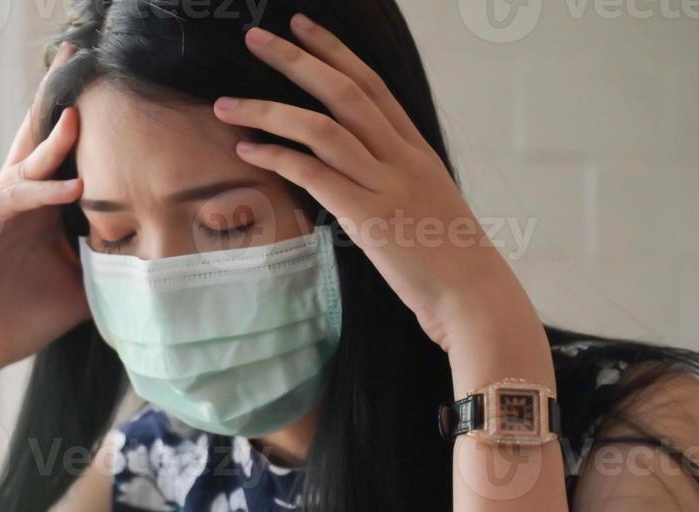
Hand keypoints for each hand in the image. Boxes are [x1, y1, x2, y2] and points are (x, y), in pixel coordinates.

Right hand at [0, 44, 90, 388]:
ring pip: (25, 165)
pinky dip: (38, 193)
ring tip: (81, 120)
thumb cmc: (18, 322)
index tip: (109, 87)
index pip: (61, 156)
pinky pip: (8, 199)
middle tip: (77, 56)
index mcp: (34, 208)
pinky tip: (71, 189)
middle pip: (37, 140)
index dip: (80, 123)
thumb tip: (161, 254)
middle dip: (57, 100)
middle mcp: (9, 197)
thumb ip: (106, 259)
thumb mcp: (78, 285)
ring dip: (54, 144)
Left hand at [214, 16, 539, 356]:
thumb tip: (354, 174)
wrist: (473, 297)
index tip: (301, 26)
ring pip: (322, 128)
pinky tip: (246, 151)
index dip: (334, 51)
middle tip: (255, 37)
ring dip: (268, 110)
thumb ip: (391, 180)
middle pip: (343, 91)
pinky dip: (277, 157)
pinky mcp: (369, 217)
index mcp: (415, 149)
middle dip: (295, 59)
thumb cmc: (445, 259)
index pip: (371, 84)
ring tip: (225, 104)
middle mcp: (402, 157)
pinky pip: (315, 174)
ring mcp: (387, 184)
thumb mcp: (424, 205)